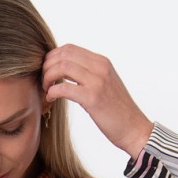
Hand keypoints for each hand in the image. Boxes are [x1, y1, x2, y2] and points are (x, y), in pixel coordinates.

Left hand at [41, 44, 153, 160]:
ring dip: (48, 78)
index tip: (47, 71)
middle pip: (63, 54)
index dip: (53, 58)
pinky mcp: (92, 98)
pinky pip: (64, 88)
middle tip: (44, 81)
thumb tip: (69, 71)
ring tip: (46, 90)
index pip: (70, 48)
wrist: (134, 129)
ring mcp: (97, 81)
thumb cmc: (118, 112)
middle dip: (47, 66)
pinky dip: (52, 92)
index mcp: (102, 62)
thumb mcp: (106, 85)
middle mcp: (100, 67)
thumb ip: (90, 75)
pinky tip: (50, 99)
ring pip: (62, 67)